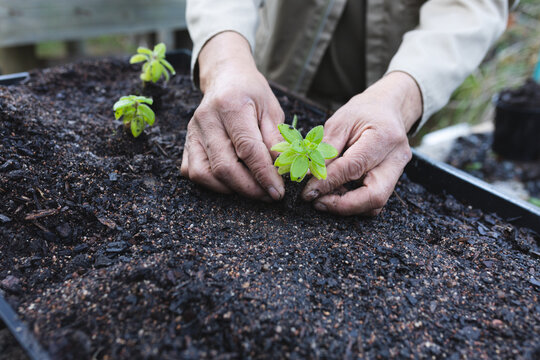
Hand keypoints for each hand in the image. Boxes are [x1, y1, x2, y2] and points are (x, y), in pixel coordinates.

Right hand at [181, 32, 284, 200]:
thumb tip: (286, 171)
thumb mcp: (271, 110)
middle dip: (249, 188)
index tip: (278, 191)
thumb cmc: (251, 93)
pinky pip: (193, 173)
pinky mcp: (186, 143)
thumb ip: (277, 141)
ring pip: (205, 174)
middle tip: (269, 195)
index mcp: (231, 105)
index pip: (248, 149)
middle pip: (224, 166)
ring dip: (231, 189)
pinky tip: (231, 182)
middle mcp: (206, 119)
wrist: (226, 77)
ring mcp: (192, 132)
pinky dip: (212, 184)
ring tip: (253, 190)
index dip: (264, 175)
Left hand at [301, 72, 422, 215]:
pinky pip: (373, 200)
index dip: (328, 182)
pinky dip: (353, 202)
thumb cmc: (362, 111)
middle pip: (374, 196)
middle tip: (317, 202)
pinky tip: (336, 193)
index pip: (354, 167)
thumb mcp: (339, 122)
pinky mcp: (392, 180)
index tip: (307, 191)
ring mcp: (397, 172)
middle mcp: (396, 159)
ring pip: (375, 203)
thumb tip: (307, 176)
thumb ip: (325, 150)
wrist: (387, 108)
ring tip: (323, 197)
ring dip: (346, 206)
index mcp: (384, 137)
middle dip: (343, 205)